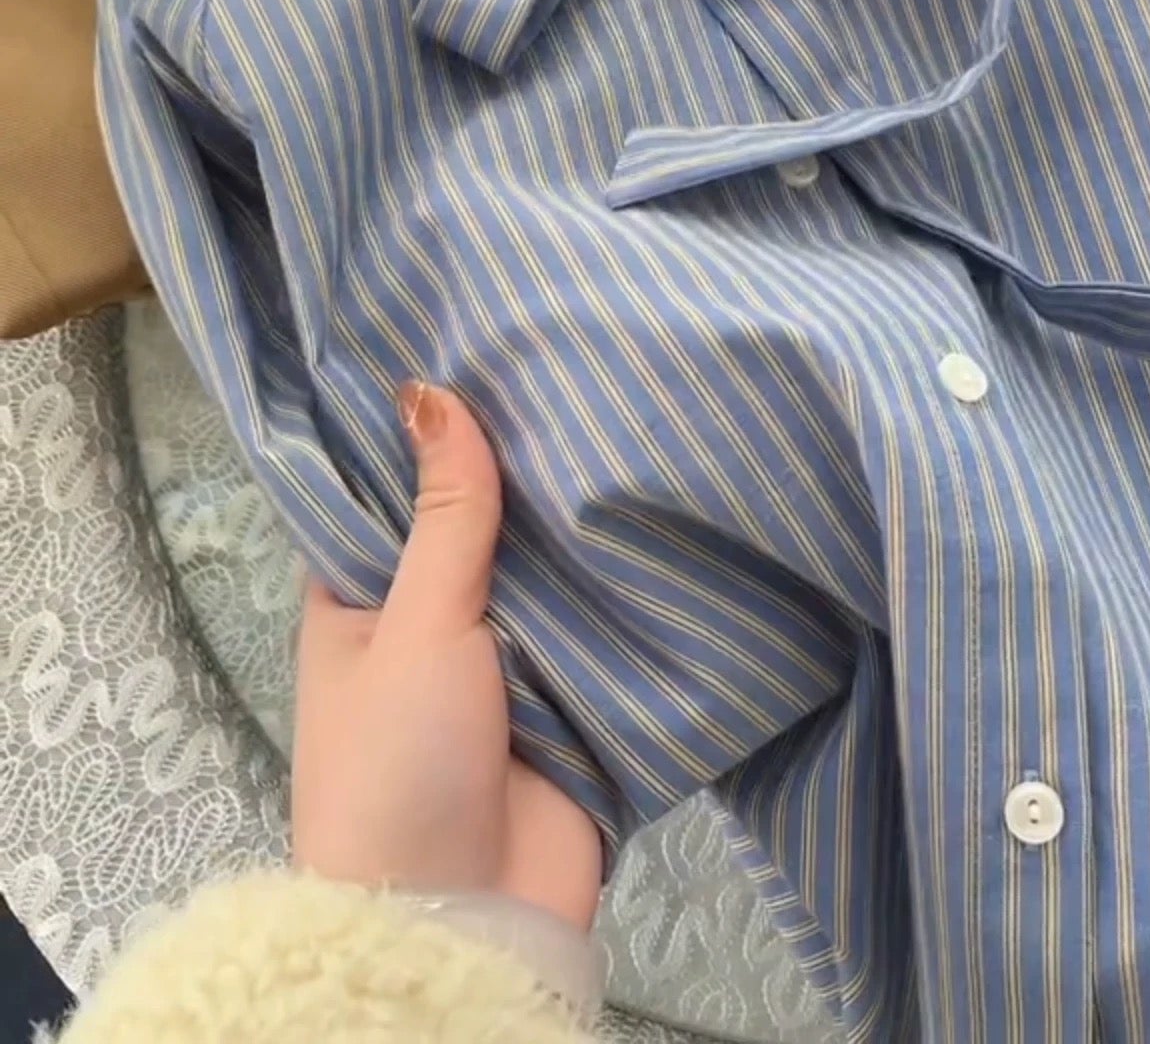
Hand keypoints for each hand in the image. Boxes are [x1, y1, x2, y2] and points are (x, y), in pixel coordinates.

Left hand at [291, 381, 602, 928]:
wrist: (462, 924)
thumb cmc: (398, 763)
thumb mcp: (414, 623)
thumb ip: (445, 511)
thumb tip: (429, 387)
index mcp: (361, 601)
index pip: (390, 490)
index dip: (428, 426)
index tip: (478, 340)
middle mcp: (432, 623)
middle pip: (483, 526)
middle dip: (528, 468)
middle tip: (585, 356)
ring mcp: (508, 665)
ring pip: (551, 574)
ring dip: (587, 525)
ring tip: (643, 408)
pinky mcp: (575, 705)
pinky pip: (606, 629)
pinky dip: (632, 587)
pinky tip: (674, 505)